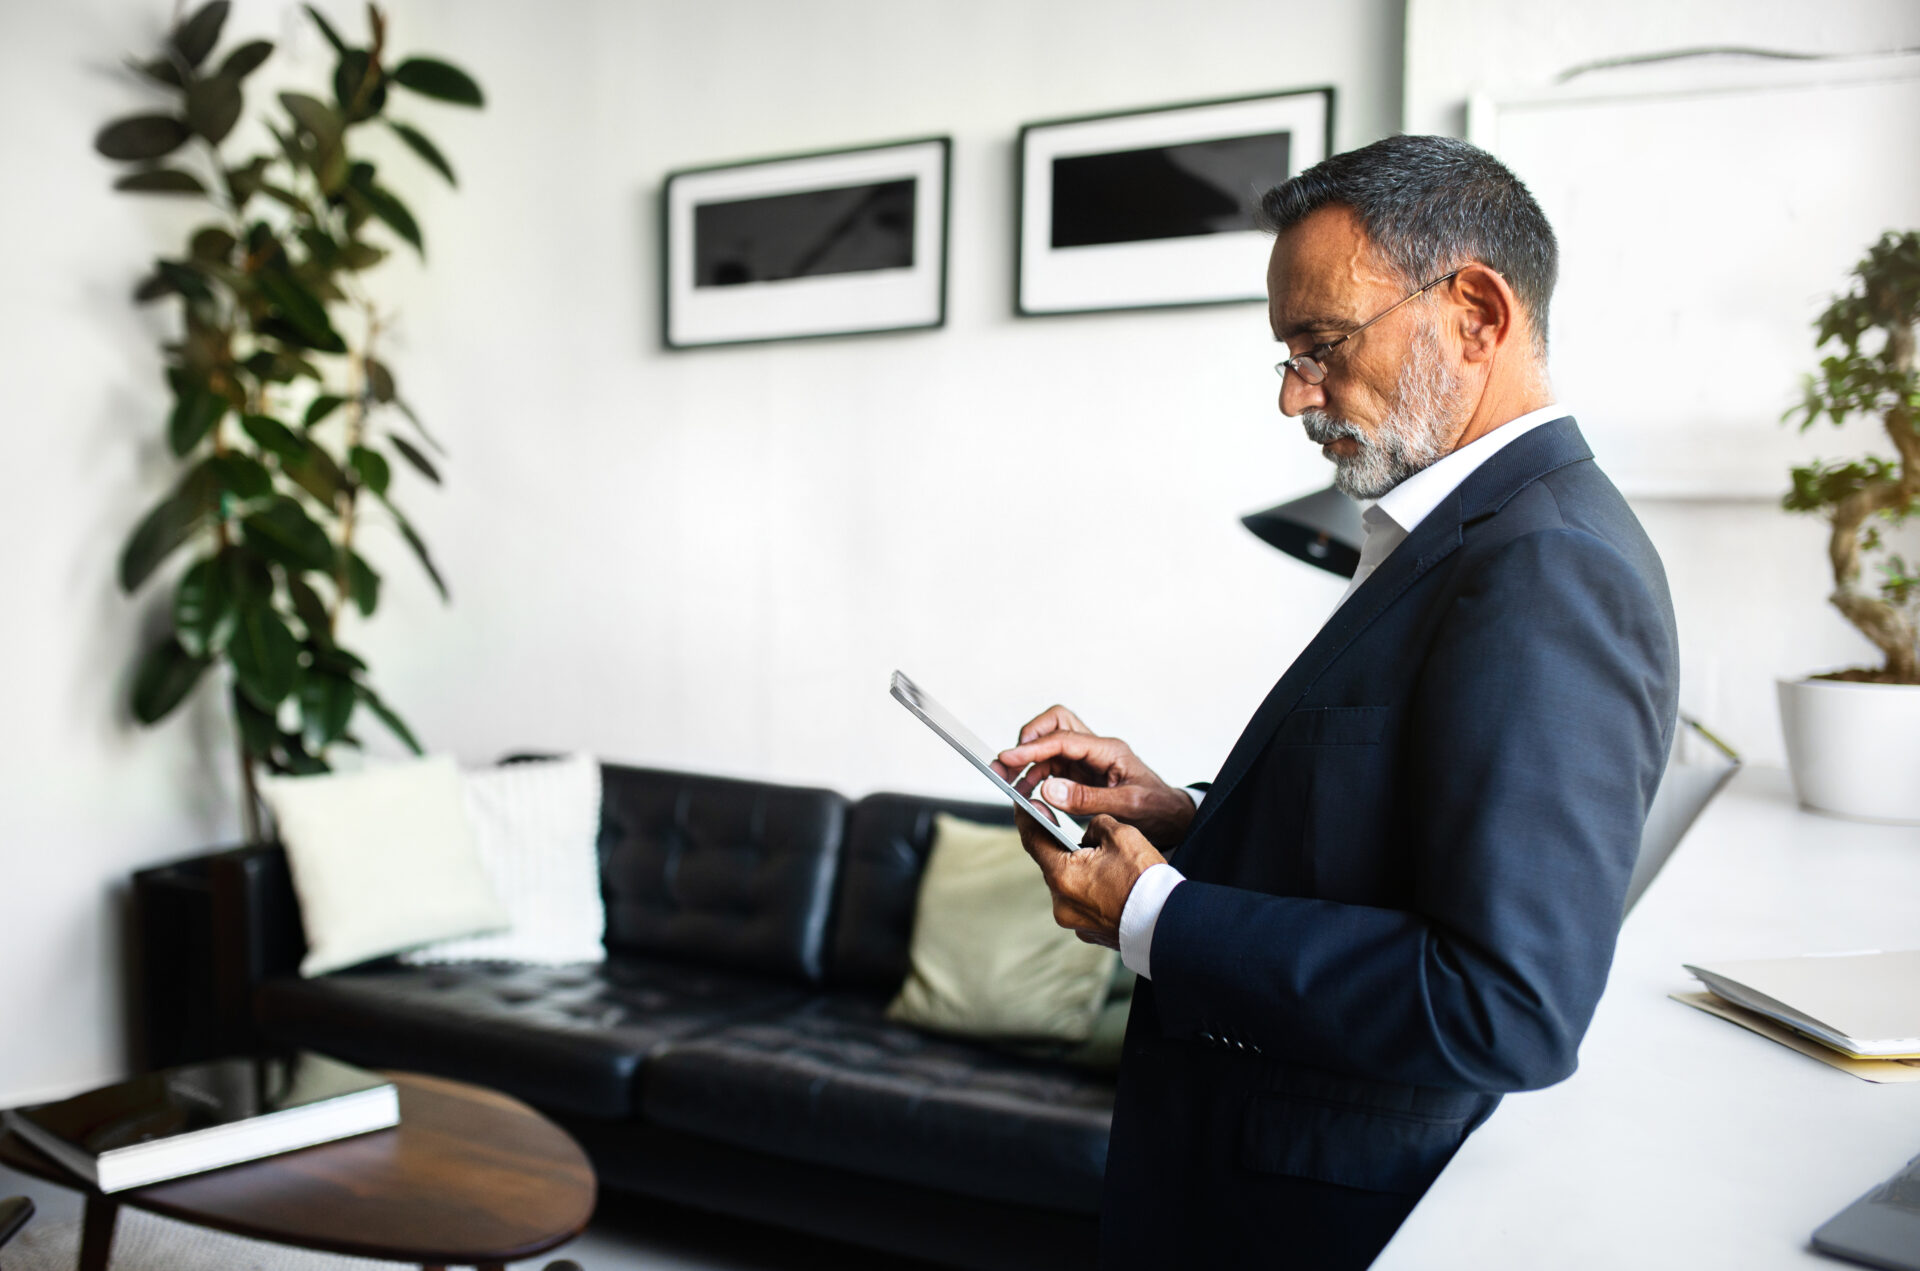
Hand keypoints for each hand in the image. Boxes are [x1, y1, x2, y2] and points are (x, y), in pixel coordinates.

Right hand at [992, 705, 1196, 844]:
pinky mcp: (1082, 775)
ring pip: (1050, 746)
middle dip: (1029, 739)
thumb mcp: (1128, 806)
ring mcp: (1088, 761)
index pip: (1063, 738)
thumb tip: (1049, 789)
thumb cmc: (1157, 809)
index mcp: (1108, 750)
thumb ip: (1087, 798)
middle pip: (1055, 724)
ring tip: (1011, 785)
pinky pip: (1053, 767)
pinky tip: (1029, 794)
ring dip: (1028, 763)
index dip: (1033, 748)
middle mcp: (1096, 750)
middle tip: (1008, 764)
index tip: (1008, 758)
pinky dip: (1036, 777)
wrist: (1173, 819)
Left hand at [1016, 812, 1166, 947]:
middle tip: (1080, 834)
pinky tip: (1111, 883)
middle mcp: (1061, 902)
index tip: (1023, 806)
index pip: (1033, 840)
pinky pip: (1083, 903)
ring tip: (1105, 861)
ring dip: (1080, 870)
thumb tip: (1088, 834)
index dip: (1026, 819)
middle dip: (1065, 847)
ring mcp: (1074, 920)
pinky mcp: (1088, 931)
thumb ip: (1095, 825)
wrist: (1168, 923)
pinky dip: (1091, 890)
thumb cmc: (1145, 880)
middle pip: (1053, 864)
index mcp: (1062, 875)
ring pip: (1069, 884)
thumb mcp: (1121, 835)